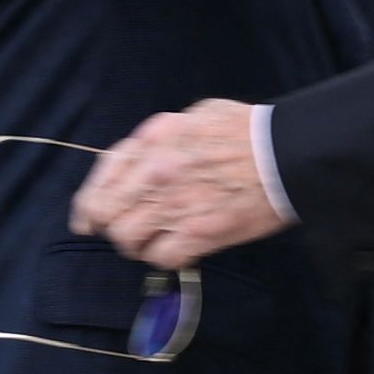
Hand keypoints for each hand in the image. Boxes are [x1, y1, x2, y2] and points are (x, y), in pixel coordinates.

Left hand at [78, 99, 289, 266]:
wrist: (288, 154)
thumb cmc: (248, 132)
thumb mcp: (196, 116)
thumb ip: (161, 137)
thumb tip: (140, 159)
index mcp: (155, 138)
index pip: (104, 174)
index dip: (89, 203)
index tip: (86, 220)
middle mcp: (156, 172)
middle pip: (108, 213)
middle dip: (111, 227)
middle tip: (124, 233)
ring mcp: (176, 204)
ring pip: (128, 240)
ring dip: (139, 244)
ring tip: (157, 240)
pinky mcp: (199, 233)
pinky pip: (161, 257)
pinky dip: (165, 257)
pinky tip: (180, 248)